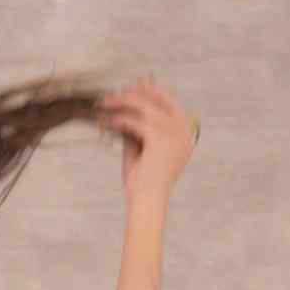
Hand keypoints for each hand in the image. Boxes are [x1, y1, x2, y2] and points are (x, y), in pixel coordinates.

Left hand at [97, 76, 197, 201]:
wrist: (147, 202)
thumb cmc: (144, 182)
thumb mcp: (142, 148)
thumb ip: (137, 127)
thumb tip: (125, 105)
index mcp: (184, 131)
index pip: (168, 100)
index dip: (148, 90)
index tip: (130, 87)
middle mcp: (183, 128)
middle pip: (156, 98)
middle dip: (132, 93)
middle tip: (112, 95)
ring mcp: (173, 132)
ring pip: (143, 106)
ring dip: (121, 103)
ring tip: (104, 104)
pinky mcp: (159, 138)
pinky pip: (134, 121)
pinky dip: (118, 119)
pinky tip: (106, 120)